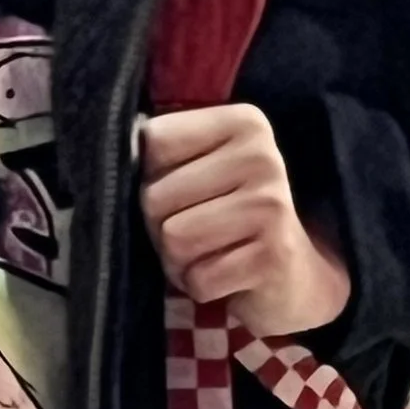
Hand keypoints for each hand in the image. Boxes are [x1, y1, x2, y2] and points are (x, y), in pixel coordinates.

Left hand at [139, 105, 351, 337]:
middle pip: (155, 196)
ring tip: (208, 254)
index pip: (154, 140)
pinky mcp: (273, 256)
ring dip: (178, 260)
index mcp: (245, 122)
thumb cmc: (233, 215)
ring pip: (172, 238)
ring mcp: (271, 206)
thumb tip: (111, 158)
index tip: (184, 188)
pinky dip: (200, 286)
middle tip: (197, 232)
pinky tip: (226, 277)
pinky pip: (198, 278)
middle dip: (160, 226)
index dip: (151, 175)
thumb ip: (165, 154)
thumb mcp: (206, 168)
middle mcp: (262, 156)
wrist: (298, 274)